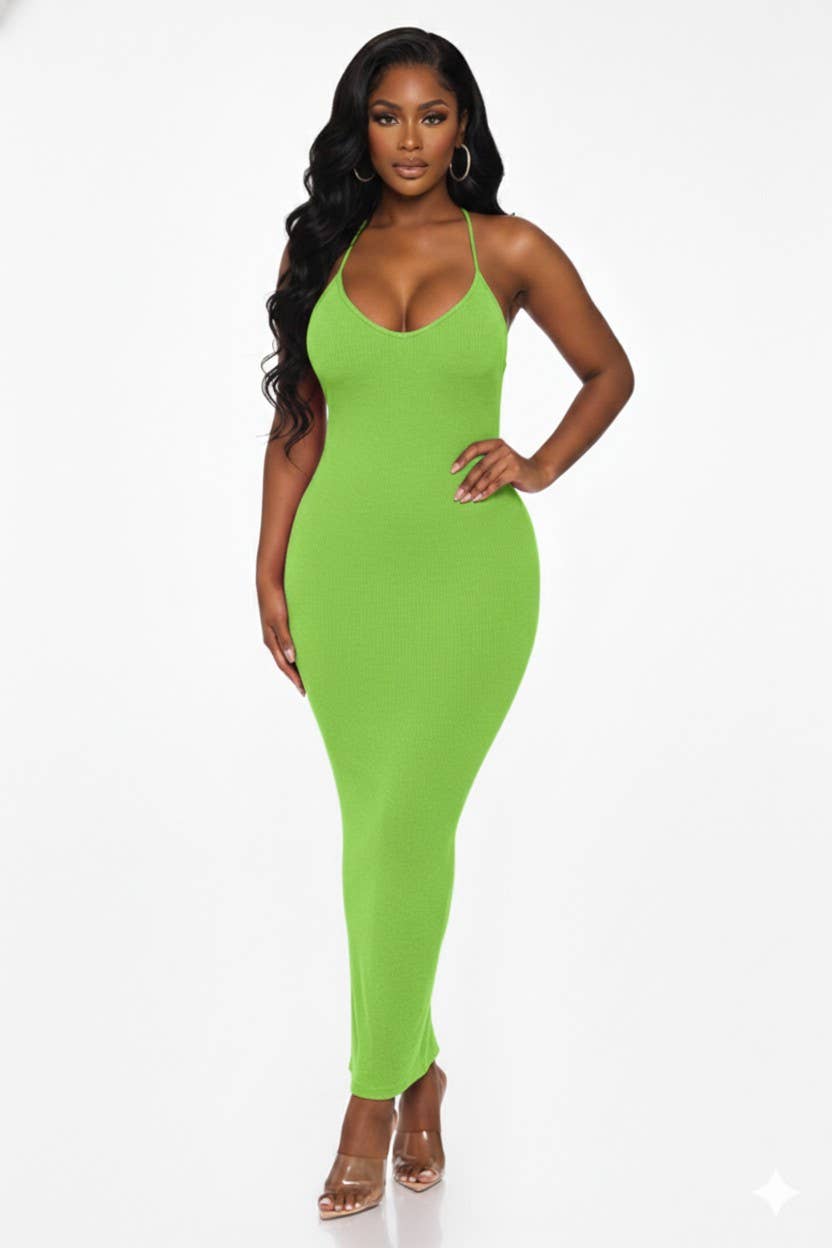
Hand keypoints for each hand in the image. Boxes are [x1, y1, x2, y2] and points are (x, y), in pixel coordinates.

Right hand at [257, 575, 305, 695]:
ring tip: (305, 675)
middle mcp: (272, 640)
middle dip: (294, 676)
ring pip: (286, 655)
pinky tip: (301, 654)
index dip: (294, 679)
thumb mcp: (280, 620)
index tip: (304, 690)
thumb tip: (292, 659)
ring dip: (294, 666)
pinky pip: (287, 645)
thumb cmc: (274, 599)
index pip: (284, 665)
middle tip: (306, 688)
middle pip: (284, 663)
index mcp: (271, 641)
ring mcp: (274, 633)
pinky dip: (294, 653)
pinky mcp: (279, 625)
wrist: (268, 581)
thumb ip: (286, 639)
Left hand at [449, 439, 550, 501]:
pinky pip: (496, 483)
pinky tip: (478, 499)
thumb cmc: (514, 470)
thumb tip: (463, 480)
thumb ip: (485, 465)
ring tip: (465, 500)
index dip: (462, 459)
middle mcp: (502, 449)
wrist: (539, 473)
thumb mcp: (500, 463)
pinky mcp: (516, 471)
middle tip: (457, 495)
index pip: (474, 448)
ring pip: (486, 476)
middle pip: (479, 466)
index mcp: (495, 444)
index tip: (452, 471)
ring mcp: (510, 459)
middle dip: (466, 482)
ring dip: (474, 490)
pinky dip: (486, 492)